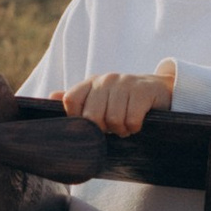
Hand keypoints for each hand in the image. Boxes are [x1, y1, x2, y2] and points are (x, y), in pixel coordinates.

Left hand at [61, 60, 175, 134]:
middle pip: (91, 115)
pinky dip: (135, 127)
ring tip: (126, 126)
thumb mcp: (99, 98)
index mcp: (91, 82)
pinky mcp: (143, 90)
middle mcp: (105, 80)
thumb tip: (51, 96)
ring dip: (121, 130)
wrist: (159, 90)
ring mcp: (125, 83)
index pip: (71, 100)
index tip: (91, 126)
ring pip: (113, 120)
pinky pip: (131, 120)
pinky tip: (138, 123)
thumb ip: (77, 99)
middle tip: (112, 128)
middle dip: (103, 129)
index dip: (78, 119)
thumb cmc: (124, 100)